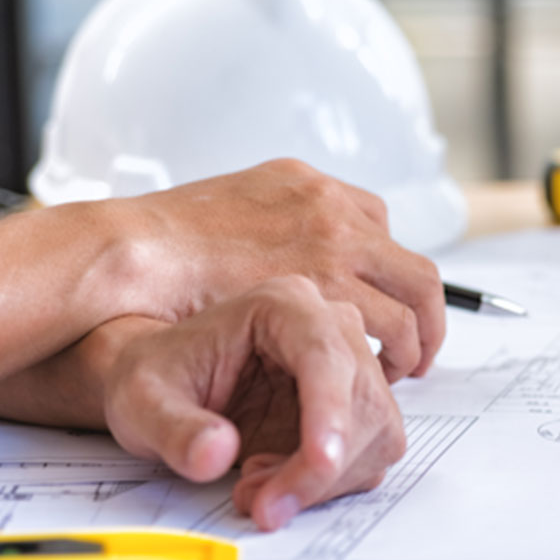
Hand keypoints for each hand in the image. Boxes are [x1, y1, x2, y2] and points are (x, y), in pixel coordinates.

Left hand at [102, 276, 406, 529]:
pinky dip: (330, 485)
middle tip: (264, 503)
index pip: (327, 355)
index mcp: (283, 305)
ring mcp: (350, 370)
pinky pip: (371, 456)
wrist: (166, 392)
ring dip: (325, 480)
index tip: (320, 461)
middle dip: (320, 466)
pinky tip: (279, 480)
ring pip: (377, 433)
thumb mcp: (141, 401)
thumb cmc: (159, 379)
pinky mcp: (355, 410)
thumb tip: (215, 453)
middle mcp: (330, 330)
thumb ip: (174, 429)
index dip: (331, 411)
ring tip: (258, 487)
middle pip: (363, 401)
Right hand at [110, 159, 444, 380]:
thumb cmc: (163, 250)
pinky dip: (394, 353)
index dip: (385, 271)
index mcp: (305, 184)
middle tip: (421, 345)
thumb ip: (270, 230)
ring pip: (412, 297)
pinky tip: (377, 375)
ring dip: (415, 337)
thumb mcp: (226, 213)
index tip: (384, 298)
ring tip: (405, 368)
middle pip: (412, 262)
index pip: (376, 221)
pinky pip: (388, 325)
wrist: (131, 253)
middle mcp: (329, 206)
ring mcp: (334, 241)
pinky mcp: (330, 285)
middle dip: (428, 310)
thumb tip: (285, 255)